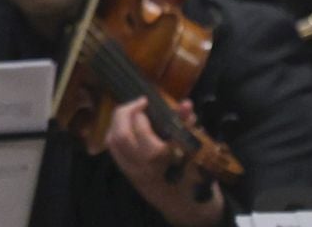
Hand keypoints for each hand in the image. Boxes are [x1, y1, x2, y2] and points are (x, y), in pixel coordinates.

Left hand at [102, 99, 223, 226]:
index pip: (143, 131)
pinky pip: (114, 152)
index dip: (141, 113)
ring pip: (114, 142)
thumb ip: (187, 126)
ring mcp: (134, 172)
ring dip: (118, 122)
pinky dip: (115, 134)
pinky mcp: (128, 176)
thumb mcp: (197, 152)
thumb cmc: (197, 176)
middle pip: (122, 135)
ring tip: (130, 112)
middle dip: (125, 112)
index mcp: (166, 159)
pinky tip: (125, 127)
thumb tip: (185, 104)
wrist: (189, 208)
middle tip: (137, 103)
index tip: (148, 103)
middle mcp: (145, 166)